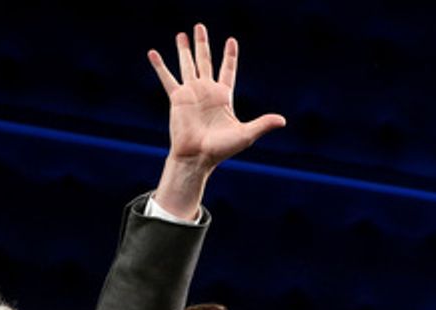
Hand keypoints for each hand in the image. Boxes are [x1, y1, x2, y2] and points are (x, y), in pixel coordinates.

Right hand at [150, 23, 285, 217]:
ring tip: (182, 34)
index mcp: (224, 96)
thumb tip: (283, 121)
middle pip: (206, 61)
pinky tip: (153, 53)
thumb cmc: (221, 149)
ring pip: (187, 65)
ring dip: (184, 49)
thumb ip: (263, 124)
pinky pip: (167, 78)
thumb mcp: (246, 134)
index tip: (231, 40)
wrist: (198, 157)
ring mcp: (191, 93)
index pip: (228, 70)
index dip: (230, 56)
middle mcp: (207, 91)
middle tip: (200, 26)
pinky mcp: (177, 98)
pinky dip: (160, 66)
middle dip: (203, 44)